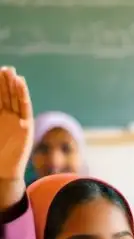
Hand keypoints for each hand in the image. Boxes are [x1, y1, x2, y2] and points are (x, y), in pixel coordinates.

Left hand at [0, 67, 32, 182]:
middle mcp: (7, 117)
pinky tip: (21, 83)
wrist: (1, 171)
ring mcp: (18, 121)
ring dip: (14, 85)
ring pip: (15, 99)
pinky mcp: (26, 126)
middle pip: (6, 95)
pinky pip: (25, 107)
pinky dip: (23, 94)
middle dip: (5, 82)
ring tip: (12, 72)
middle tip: (5, 67)